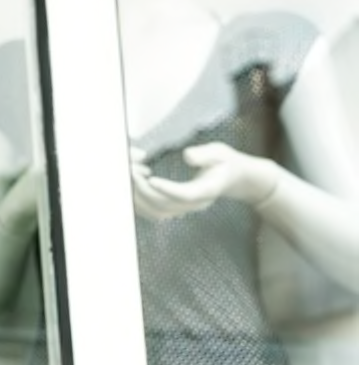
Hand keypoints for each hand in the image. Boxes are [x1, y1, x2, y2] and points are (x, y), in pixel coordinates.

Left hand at [129, 142, 280, 219]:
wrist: (232, 179)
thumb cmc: (225, 163)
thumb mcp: (221, 152)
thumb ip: (206, 154)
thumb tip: (187, 156)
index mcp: (206, 191)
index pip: (185, 195)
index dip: (167, 189)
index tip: (151, 179)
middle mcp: (193, 205)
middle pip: (163, 205)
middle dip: (144, 190)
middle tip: (131, 171)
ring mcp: (183, 210)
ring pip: (155, 212)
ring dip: (138, 196)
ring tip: (131, 175)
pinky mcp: (174, 209)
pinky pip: (152, 211)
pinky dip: (140, 200)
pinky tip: (136, 182)